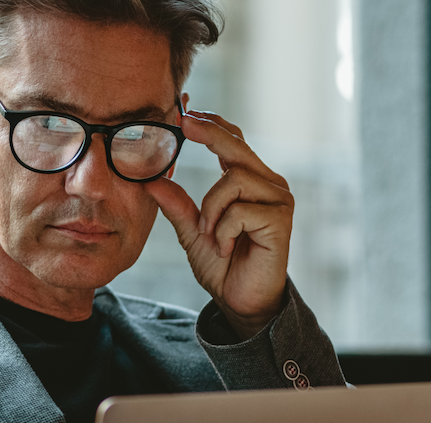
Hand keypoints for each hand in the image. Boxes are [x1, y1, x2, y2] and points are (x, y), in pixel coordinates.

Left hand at [146, 111, 292, 340]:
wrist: (242, 302)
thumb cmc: (223, 266)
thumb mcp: (193, 232)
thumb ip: (177, 206)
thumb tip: (150, 180)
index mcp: (251, 181)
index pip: (234, 141)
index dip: (212, 125)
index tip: (186, 113)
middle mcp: (269, 185)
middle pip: (238, 147)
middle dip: (209, 134)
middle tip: (184, 123)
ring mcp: (279, 201)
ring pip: (235, 179)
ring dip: (212, 208)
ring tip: (210, 234)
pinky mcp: (280, 220)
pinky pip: (240, 211)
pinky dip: (223, 230)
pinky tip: (226, 248)